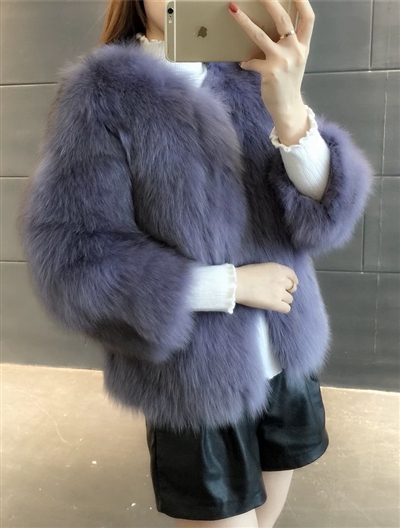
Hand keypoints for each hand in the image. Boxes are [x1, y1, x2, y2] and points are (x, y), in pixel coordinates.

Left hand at [228, 0, 314, 119]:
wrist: (288, 107)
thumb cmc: (288, 83)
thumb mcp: (295, 61)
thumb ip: (288, 45)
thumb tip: (271, 31)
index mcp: (303, 46)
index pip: (308, 18)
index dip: (302, 1)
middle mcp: (295, 51)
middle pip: (283, 19)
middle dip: (270, 2)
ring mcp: (282, 61)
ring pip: (260, 36)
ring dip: (245, 22)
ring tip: (233, 10)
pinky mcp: (270, 72)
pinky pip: (252, 62)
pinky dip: (247, 62)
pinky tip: (244, 64)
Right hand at [235, 262, 298, 312]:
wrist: (237, 284)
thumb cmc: (245, 274)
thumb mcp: (263, 267)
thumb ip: (272, 273)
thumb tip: (274, 279)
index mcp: (279, 269)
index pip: (293, 276)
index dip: (293, 281)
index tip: (290, 285)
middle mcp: (282, 280)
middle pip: (292, 288)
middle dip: (287, 290)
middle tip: (278, 293)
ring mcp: (280, 292)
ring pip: (290, 299)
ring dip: (284, 300)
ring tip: (274, 300)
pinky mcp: (275, 303)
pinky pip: (287, 309)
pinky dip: (282, 308)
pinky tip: (275, 307)